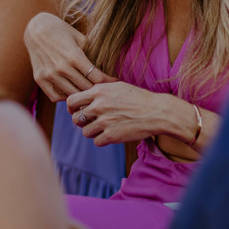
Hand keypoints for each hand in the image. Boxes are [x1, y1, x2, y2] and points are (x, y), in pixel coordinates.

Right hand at [24, 12, 113, 101]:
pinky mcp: (40, 79)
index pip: (96, 77)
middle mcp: (62, 67)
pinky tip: (70, 91)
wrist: (36, 28)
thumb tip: (107, 65)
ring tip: (89, 92)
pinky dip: (64, 97)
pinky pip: (55, 97)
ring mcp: (49, 74)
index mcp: (74, 56)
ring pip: (72, 94)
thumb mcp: (79, 37)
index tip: (114, 80)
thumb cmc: (62, 31)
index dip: (108, 80)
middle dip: (97, 88)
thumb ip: (92, 52)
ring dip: (81, 95)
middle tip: (103, 88)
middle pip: (86, 87)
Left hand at [66, 82, 181, 146]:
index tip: (76, 111)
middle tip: (90, 122)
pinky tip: (111, 134)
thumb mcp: (117, 86)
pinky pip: (96, 142)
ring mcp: (105, 121)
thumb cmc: (138, 98)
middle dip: (81, 121)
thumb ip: (99, 90)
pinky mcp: (112, 135)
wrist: (157, 111)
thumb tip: (85, 94)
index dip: (72, 108)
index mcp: (99, 91)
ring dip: (92, 132)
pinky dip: (102, 140)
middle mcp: (99, 106)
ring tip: (104, 128)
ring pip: (85, 132)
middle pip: (76, 118)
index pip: (72, 101)